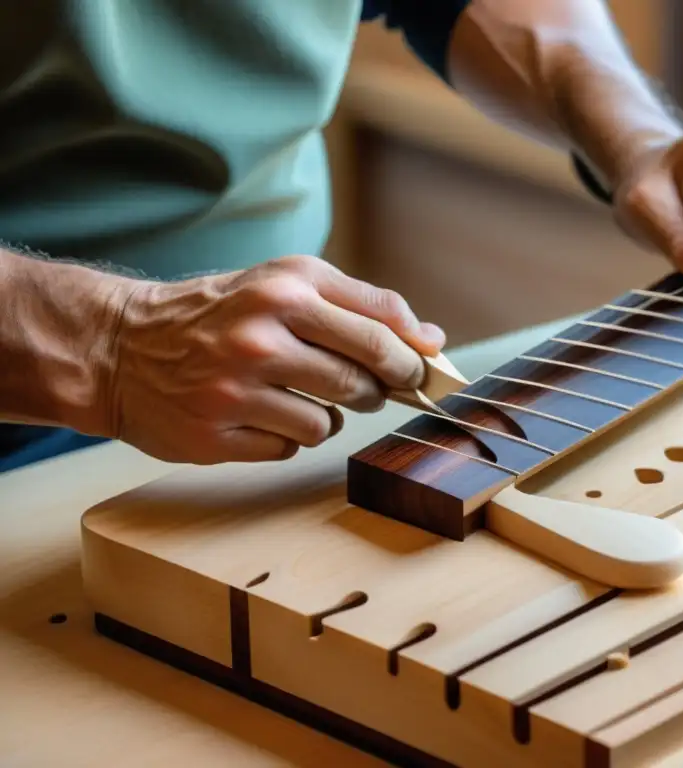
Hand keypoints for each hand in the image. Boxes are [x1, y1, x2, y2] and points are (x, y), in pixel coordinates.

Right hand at [106, 255, 444, 463]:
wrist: (121, 346)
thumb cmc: (220, 315)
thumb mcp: (284, 286)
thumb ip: (360, 306)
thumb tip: (433, 341)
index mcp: (287, 288)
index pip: (381, 326)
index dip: (413, 356)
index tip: (423, 371)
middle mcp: (261, 334)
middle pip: (366, 379)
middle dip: (377, 389)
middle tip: (368, 387)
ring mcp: (236, 388)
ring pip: (329, 423)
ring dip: (325, 416)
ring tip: (294, 395)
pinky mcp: (216, 434)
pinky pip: (289, 449)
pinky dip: (286, 437)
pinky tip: (258, 415)